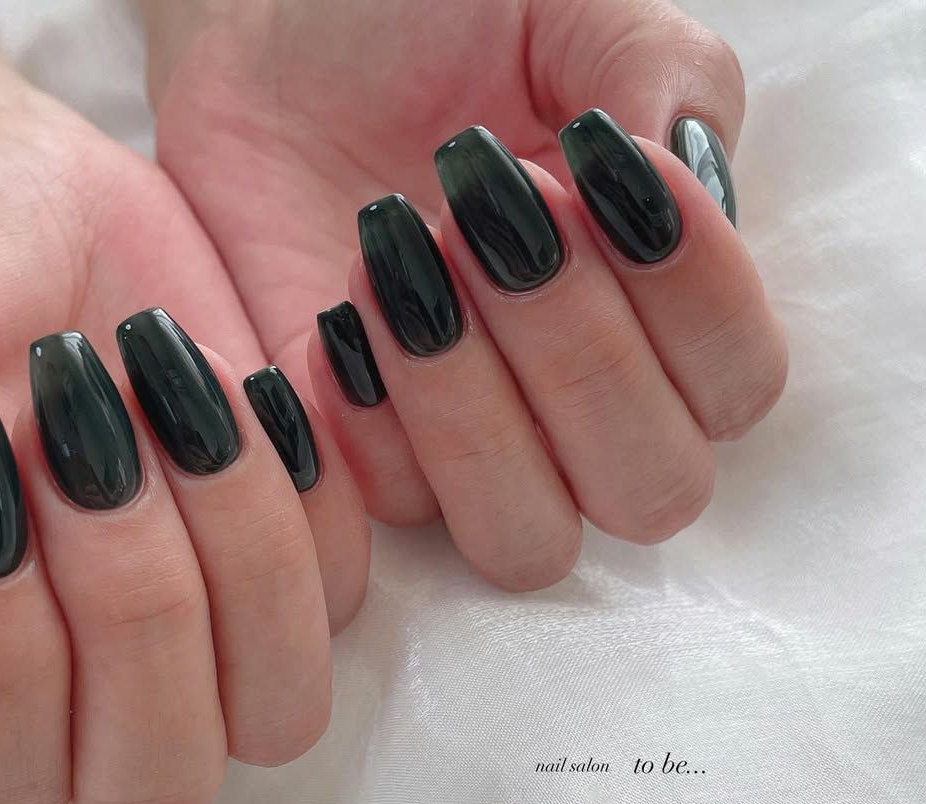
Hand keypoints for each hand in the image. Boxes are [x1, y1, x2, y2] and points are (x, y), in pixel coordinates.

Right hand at [0, 7, 367, 803]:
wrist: (21, 197)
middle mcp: (89, 689)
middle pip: (158, 782)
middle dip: (134, 603)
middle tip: (84, 428)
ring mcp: (209, 637)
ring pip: (278, 709)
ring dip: (239, 548)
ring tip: (176, 391)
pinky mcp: (293, 559)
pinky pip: (346, 591)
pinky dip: (312, 493)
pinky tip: (246, 387)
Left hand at [143, 0, 786, 589]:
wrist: (274, 61)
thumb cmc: (430, 33)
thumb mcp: (567, 13)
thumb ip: (661, 78)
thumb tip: (673, 181)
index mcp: (662, 313)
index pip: (740, 385)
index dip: (693, 296)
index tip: (595, 166)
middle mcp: (582, 412)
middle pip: (651, 492)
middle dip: (577, 355)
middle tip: (484, 219)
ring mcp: (475, 454)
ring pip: (528, 539)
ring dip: (470, 407)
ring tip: (393, 263)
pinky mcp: (370, 466)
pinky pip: (395, 507)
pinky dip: (365, 412)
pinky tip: (330, 311)